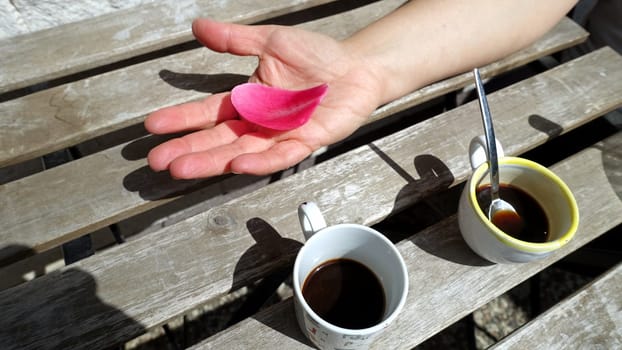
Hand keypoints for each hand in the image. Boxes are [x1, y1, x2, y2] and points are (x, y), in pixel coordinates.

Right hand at [145, 19, 382, 178]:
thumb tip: (197, 26)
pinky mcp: (306, 141)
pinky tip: (237, 164)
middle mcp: (260, 122)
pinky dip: (259, 162)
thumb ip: (235, 39)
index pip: (209, 112)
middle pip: (218, 139)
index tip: (153, 126)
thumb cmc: (318, 55)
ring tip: (182, 168)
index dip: (182, 119)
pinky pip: (280, 155)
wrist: (357, 66)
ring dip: (213, 161)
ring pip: (241, 152)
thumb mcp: (271, 41)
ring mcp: (281, 135)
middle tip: (157, 160)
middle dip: (188, 150)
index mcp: (249, 99)